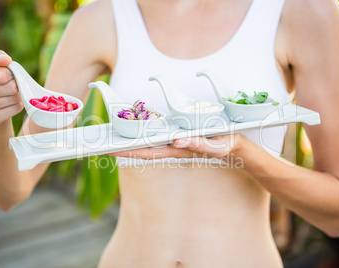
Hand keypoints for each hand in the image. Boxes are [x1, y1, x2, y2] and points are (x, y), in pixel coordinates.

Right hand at [0, 50, 22, 124]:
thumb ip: (0, 57)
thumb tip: (5, 60)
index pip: (1, 75)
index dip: (10, 74)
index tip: (7, 75)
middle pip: (9, 88)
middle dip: (15, 85)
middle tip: (11, 85)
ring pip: (12, 99)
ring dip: (17, 95)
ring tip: (10, 94)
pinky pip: (14, 110)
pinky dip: (17, 105)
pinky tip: (10, 103)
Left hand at [109, 133, 243, 160]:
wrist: (236, 148)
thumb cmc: (227, 147)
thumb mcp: (216, 146)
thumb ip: (198, 144)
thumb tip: (176, 141)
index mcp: (179, 150)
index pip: (148, 153)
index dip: (128, 152)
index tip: (109, 151)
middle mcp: (173, 147)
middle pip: (143, 147)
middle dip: (123, 147)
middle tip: (102, 143)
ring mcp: (176, 142)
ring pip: (149, 141)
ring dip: (132, 139)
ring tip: (113, 135)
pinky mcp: (180, 135)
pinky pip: (159, 134)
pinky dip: (145, 133)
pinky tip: (137, 129)